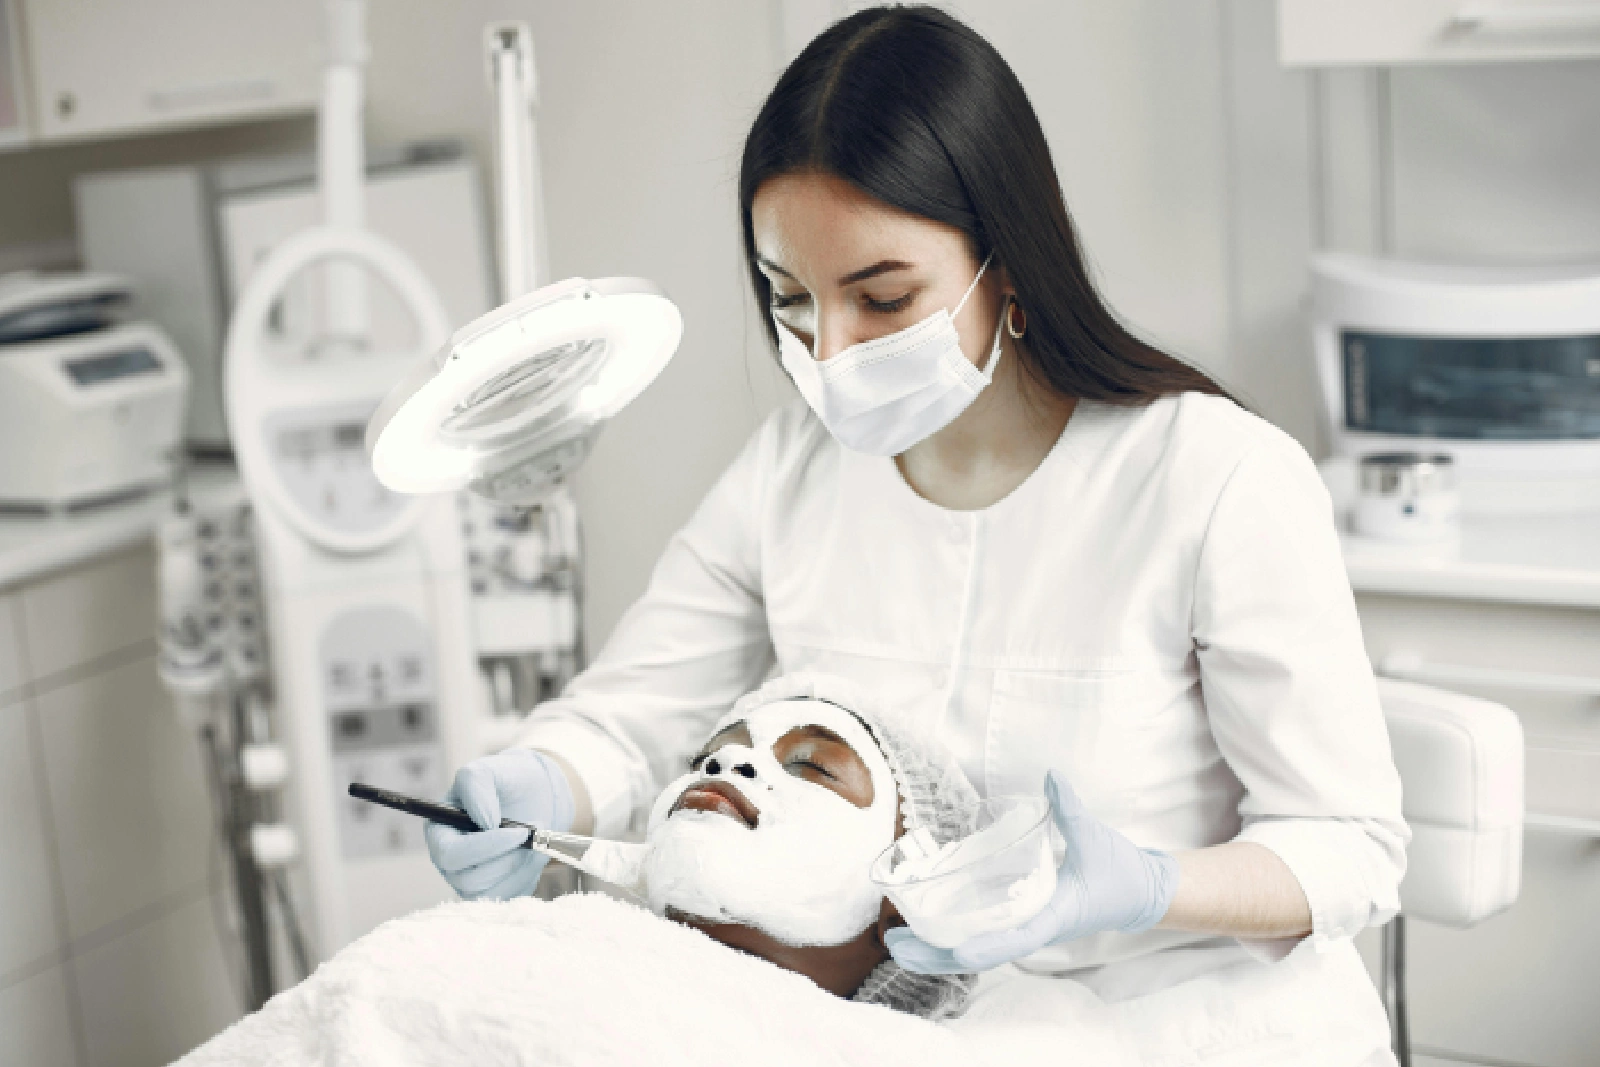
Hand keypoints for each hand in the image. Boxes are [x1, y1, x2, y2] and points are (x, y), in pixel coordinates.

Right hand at [425, 748, 575, 899]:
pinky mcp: (495, 890)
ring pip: (491, 893)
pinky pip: (510, 898)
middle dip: (507, 860)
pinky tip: (535, 854)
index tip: (516, 832)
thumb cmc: (505, 781)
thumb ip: (476, 785)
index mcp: (440, 832)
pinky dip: (528, 877)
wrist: (533, 794)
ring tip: (536, 842)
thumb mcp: (488, 769)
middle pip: (469, 881)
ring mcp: (471, 879)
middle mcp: (450, 862)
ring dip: (520, 868)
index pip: (450, 854)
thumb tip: (484, 822)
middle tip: (530, 835)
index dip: (483, 848)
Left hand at [886, 770, 1178, 973]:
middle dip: (938, 955)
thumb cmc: (1120, 870)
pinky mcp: (1020, 918)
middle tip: (894, 944)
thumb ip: (1072, 810)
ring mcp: (1024, 927)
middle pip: (980, 954)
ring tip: (895, 940)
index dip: (986, 946)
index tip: (957, 950)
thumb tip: (1053, 776)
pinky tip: (924, 924)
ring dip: (936, 948)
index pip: (1016, 940)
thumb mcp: (1097, 839)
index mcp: (1054, 918)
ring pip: (975, 948)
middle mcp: (1033, 929)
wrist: (1139, 891)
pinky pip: (981, 933)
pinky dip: (951, 934)